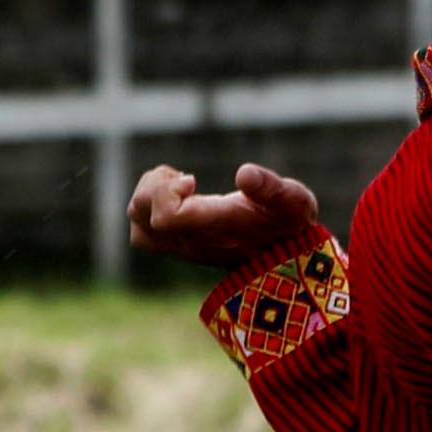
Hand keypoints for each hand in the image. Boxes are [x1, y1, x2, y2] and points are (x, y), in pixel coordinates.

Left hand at [129, 161, 326, 273]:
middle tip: (185, 180)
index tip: (192, 180)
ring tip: (179, 185)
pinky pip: (141, 231)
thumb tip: (244, 172)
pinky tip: (176, 197)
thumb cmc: (290, 223)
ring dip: (148, 195)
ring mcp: (181, 246)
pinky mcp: (177, 246)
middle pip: (141, 213)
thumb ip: (272, 187)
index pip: (165, 215)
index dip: (168, 190)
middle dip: (154, 185)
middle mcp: (191, 242)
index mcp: (213, 227)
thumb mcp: (294, 201)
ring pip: (136, 221)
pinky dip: (148, 210)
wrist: (286, 258)